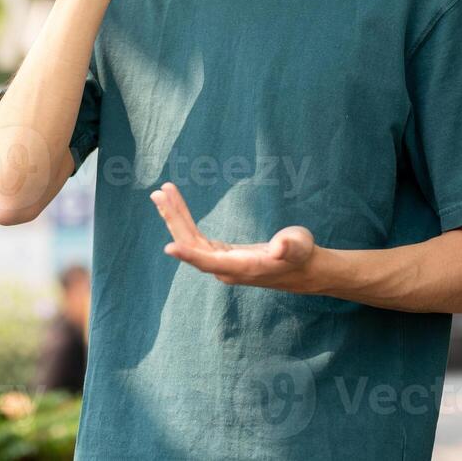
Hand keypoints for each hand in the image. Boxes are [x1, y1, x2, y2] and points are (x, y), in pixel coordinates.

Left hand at [149, 182, 318, 292]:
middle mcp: (225, 268)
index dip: (189, 255)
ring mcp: (221, 262)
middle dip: (174, 219)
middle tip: (158, 193)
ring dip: (175, 216)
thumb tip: (278, 248)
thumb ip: (288, 246)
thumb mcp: (299, 246)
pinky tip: (175, 206)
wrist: (303, 269)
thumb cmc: (301, 254)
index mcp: (241, 267)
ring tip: (162, 192)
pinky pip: (196, 238)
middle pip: (191, 246)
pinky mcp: (221, 255)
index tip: (168, 247)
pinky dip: (185, 220)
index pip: (208, 262)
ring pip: (190, 241)